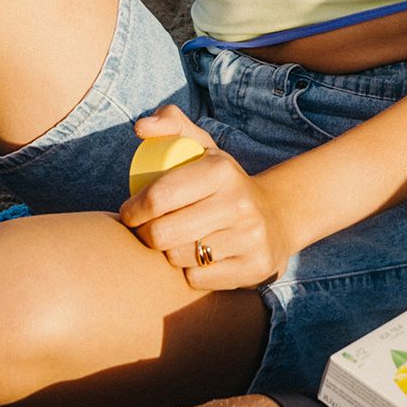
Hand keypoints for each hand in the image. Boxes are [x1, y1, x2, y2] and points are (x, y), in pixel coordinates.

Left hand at [117, 105, 289, 291]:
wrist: (277, 217)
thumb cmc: (222, 182)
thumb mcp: (203, 147)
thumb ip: (171, 126)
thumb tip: (140, 128)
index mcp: (222, 170)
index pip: (159, 196)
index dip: (133, 210)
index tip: (129, 212)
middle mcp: (239, 204)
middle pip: (162, 234)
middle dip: (144, 234)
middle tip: (145, 230)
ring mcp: (249, 238)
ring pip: (177, 258)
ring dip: (168, 252)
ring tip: (174, 241)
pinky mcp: (254, 268)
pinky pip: (196, 280)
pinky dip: (190, 271)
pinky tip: (199, 258)